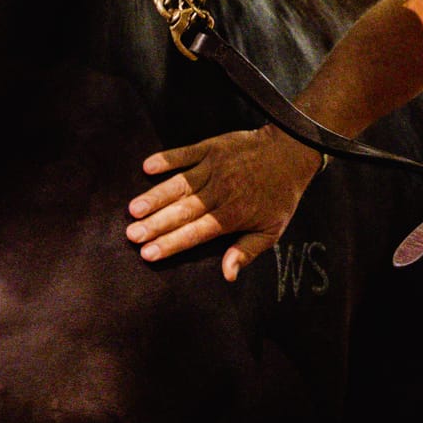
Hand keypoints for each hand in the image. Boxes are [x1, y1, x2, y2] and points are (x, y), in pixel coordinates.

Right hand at [126, 126, 323, 279]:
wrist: (291, 152)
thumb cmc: (279, 196)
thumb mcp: (271, 230)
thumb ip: (246, 252)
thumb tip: (227, 275)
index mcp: (232, 215)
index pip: (195, 233)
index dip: (171, 243)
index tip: (147, 253)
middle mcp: (220, 192)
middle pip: (182, 211)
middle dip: (155, 224)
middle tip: (131, 234)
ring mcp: (214, 168)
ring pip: (180, 185)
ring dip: (155, 196)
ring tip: (133, 209)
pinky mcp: (212, 147)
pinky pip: (185, 154)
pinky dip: (167, 159)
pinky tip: (147, 167)